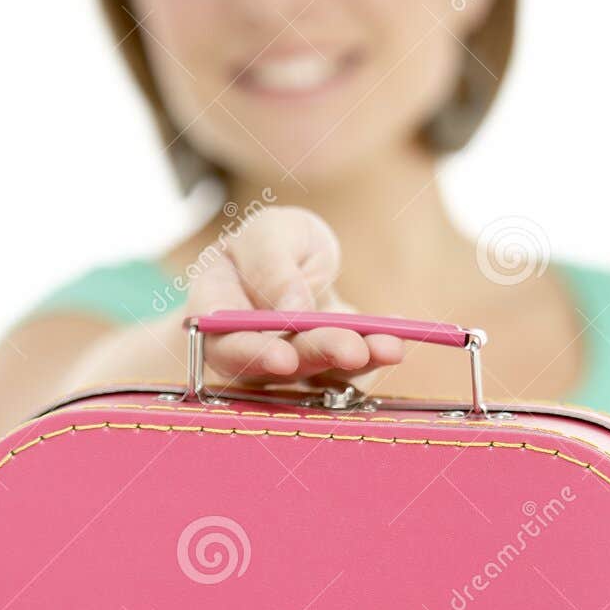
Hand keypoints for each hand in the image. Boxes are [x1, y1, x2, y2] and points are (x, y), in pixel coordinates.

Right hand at [186, 207, 406, 392]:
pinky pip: (349, 374)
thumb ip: (271, 263)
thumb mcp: (272, 233)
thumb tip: (291, 308)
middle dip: (316, 355)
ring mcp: (288, 371)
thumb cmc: (277, 246)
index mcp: (215, 309)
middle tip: (351, 349)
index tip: (285, 357)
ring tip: (387, 346)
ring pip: (316, 376)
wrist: (302, 265)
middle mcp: (247, 351)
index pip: (221, 340)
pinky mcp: (325, 377)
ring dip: (353, 363)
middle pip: (273, 366)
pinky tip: (394, 340)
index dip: (251, 354)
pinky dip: (375, 357)